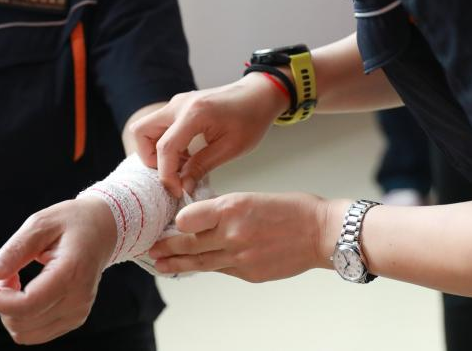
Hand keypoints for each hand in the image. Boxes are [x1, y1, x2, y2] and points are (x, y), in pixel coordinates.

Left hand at [0, 196, 116, 344]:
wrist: (103, 230)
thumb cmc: (73, 223)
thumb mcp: (40, 224)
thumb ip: (14, 249)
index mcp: (70, 272)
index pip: (26, 305)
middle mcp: (77, 299)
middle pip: (23, 323)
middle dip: (2, 303)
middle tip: (5, 275)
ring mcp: (78, 312)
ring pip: (27, 334)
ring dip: (11, 312)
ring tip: (16, 283)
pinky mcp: (75, 318)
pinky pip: (37, 333)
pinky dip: (23, 317)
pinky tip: (27, 293)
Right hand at [132, 75, 287, 195]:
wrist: (259, 94)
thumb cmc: (251, 118)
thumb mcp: (231, 148)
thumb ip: (202, 166)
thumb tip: (183, 186)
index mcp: (195, 114)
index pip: (165, 148)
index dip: (166, 174)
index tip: (176, 190)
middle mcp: (179, 105)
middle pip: (141, 132)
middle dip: (150, 158)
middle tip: (172, 172)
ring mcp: (178, 103)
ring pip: (147, 128)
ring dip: (156, 150)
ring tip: (183, 164)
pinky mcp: (180, 106)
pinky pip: (160, 126)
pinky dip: (165, 142)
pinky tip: (187, 154)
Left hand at [146, 192, 334, 282]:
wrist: (321, 233)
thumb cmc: (292, 209)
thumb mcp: (252, 197)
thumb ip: (224, 209)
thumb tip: (199, 218)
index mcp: (233, 207)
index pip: (188, 218)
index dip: (176, 221)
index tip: (167, 221)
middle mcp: (232, 233)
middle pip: (189, 244)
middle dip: (167, 247)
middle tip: (150, 249)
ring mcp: (240, 257)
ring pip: (200, 262)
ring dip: (177, 264)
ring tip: (160, 265)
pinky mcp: (249, 273)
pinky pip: (221, 269)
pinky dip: (206, 267)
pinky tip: (195, 268)